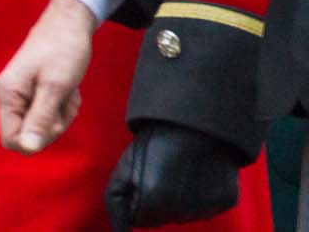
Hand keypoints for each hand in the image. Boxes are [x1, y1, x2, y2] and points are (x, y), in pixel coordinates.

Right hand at [0, 0, 95, 152]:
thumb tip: (28, 148)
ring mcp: (21, 94)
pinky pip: (48, 114)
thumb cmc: (63, 49)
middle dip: (53, 124)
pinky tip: (67, 89)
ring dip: (61, 114)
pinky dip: (63, 106)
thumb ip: (40, 119)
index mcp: (7, 94)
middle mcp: (9, 96)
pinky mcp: (33, 92)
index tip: (54, 121)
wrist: (70, 23)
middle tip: (64, 100)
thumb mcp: (55, 86)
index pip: (11, 140)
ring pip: (42, 126)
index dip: (35, 140)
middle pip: (29, 135)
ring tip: (67, 90)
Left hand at [104, 122, 242, 229]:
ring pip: (185, 216)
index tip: (141, 181)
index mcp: (154, 202)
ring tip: (179, 172)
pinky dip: (201, 197)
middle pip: (163, 219)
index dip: (137, 201)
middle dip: (157, 203)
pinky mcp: (227, 202)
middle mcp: (182, 211)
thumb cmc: (153, 142)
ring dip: (179, 201)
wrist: (195, 122)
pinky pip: (207, 209)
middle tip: (160, 174)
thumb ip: (116, 205)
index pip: (140, 220)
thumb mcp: (124, 169)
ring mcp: (207, 208)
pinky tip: (198, 176)